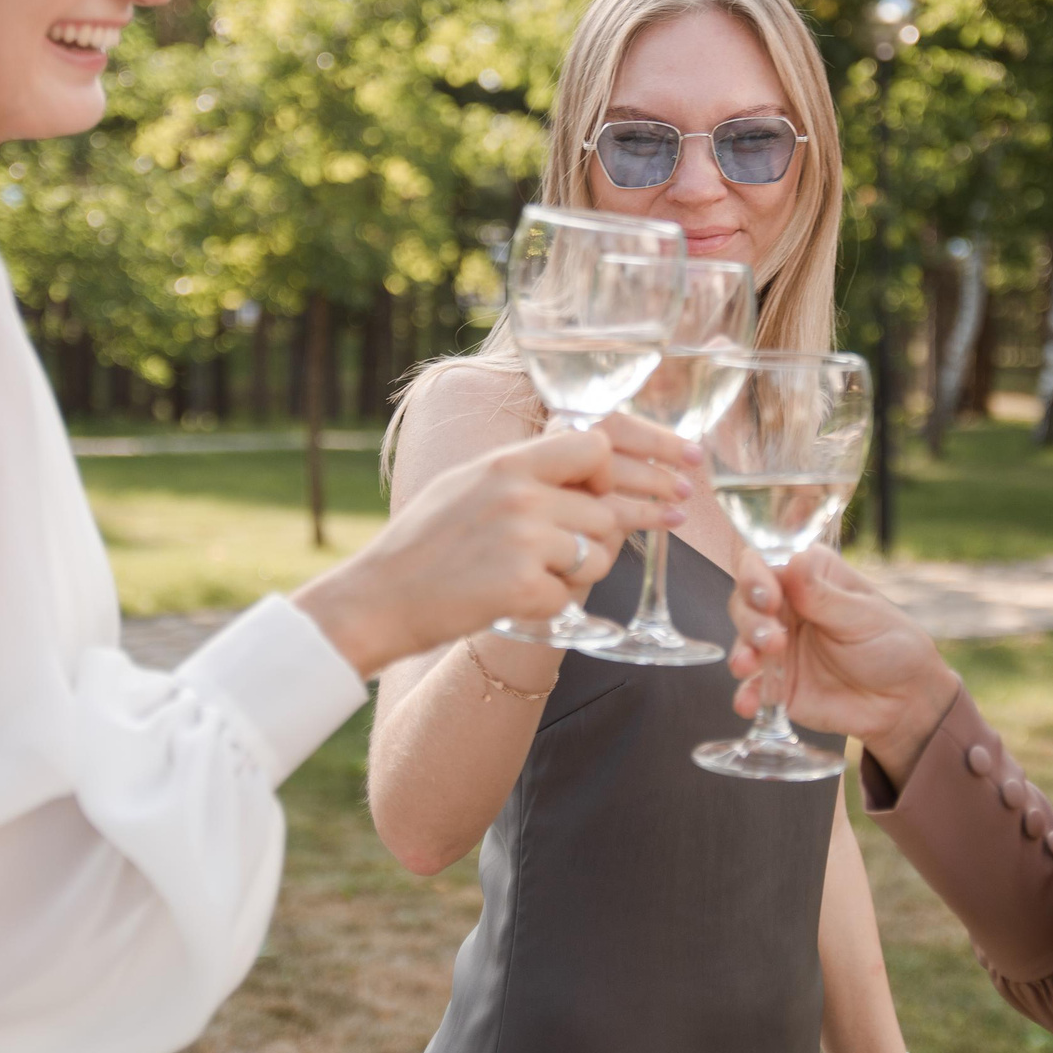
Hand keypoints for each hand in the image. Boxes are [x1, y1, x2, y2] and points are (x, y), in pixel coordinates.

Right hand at [295, 418, 695, 676]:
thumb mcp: (469, 484)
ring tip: (539, 576)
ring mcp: (522, 539)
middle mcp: (519, 493)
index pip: (595, 445)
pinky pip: (570, 598)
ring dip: (582, 571)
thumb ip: (526, 472)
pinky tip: (516, 602)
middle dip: (625, 524)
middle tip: (676, 516)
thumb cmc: (424, 544)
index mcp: (508, 462)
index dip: (628, 466)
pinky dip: (552, 607)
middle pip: (607, 508)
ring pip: (598, 555)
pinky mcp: (521, 587)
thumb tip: (592, 459)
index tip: (663, 475)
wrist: (376, 598)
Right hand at [726, 546, 961, 784]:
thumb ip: (824, 596)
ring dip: (743, 649)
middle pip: (746, 600)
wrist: (903, 702)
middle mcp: (786, 606)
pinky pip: (751, 686)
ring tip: (752, 664)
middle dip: (750, 617)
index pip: (766, 562)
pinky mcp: (775, 683)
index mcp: (808, 576)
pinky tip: (749, 702)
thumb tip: (794, 560)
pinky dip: (745, 694)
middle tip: (772, 639)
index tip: (767, 596)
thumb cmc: (890, 645)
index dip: (755, 575)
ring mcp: (776, 645)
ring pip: (742, 639)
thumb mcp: (863, 617)